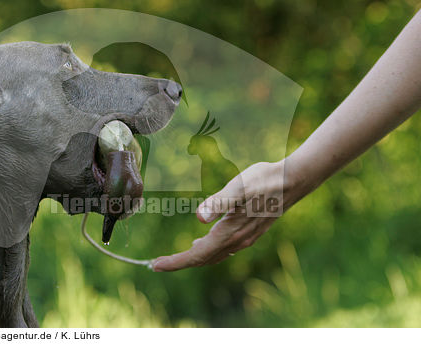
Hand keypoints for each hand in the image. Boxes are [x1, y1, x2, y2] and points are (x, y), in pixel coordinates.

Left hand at [152, 160, 302, 271]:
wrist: (293, 181)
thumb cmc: (264, 181)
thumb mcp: (238, 187)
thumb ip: (218, 202)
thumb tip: (199, 217)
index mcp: (230, 233)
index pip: (197, 255)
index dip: (175, 262)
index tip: (155, 265)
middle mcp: (237, 241)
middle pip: (203, 259)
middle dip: (179, 263)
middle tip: (157, 264)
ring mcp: (245, 238)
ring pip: (213, 256)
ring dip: (193, 258)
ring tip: (175, 257)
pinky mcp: (250, 232)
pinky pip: (223, 250)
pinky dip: (207, 251)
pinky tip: (202, 242)